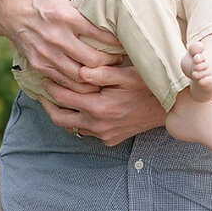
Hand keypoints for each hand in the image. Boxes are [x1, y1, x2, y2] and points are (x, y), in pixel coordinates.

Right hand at [0, 0, 122, 90]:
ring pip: (79, 76)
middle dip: (111, 62)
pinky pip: (64, 81)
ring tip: (108, 73)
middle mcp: (57, 38)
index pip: (100, 35)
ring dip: (97, 77)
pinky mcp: (40, 64)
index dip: (117, 42)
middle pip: (93, 60)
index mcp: (66, 17)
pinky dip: (79, 85)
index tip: (126, 42)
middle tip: (120, 60)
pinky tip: (89, 80)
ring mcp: (47, 54)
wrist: (9, 11)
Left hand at [40, 63, 165, 145]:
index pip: (63, 97)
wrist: (168, 109)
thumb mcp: (126, 74)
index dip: (50, 86)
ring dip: (64, 113)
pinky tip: (82, 107)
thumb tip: (79, 70)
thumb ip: (101, 71)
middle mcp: (98, 125)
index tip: (45, 76)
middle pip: (60, 119)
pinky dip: (80, 120)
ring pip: (73, 127)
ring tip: (60, 98)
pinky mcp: (110, 139)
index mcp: (98, 107)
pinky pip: (88, 131)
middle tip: (43, 92)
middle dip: (48, 104)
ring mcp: (104, 135)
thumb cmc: (147, 87)